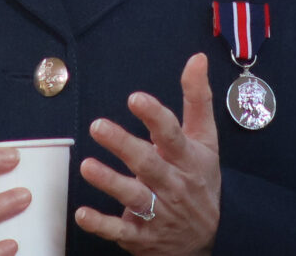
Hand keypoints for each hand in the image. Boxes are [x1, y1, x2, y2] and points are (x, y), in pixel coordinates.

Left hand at [76, 52, 220, 255]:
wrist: (212, 236)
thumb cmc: (201, 179)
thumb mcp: (205, 139)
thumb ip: (197, 99)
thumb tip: (196, 58)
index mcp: (187, 158)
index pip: (172, 135)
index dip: (154, 116)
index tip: (136, 98)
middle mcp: (172, 184)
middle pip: (148, 164)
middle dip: (124, 145)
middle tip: (98, 126)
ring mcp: (158, 213)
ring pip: (133, 197)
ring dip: (110, 182)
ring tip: (88, 166)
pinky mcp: (142, 236)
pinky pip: (121, 231)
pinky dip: (102, 224)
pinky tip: (83, 214)